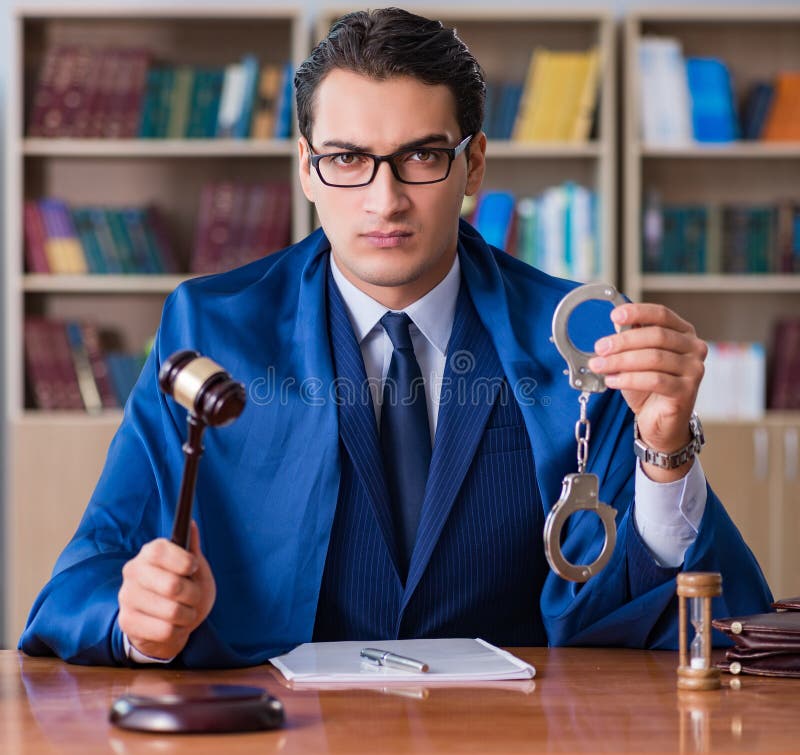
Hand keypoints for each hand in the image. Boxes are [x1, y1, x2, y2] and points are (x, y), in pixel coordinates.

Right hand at [118, 521, 215, 660]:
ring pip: (172, 611)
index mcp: (149, 552)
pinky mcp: (126, 622)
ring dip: (187, 615)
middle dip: (193, 595)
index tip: (194, 568)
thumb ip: (192, 549)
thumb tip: (192, 524)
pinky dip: (177, 631)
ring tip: (184, 613)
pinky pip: (165, 630)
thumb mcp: (194, 570)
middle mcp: (133, 571)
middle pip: (172, 585)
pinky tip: (172, 626)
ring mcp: (127, 597)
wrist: (169, 626)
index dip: (184, 562)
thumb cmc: (184, 592)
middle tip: (194, 597)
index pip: (161, 551)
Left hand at [588, 303, 707, 481]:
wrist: (659, 421)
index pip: (662, 314)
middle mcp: (694, 348)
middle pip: (656, 336)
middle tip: (600, 347)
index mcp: (683, 333)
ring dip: (621, 361)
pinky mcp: (687, 391)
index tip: (615, 315)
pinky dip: (629, 379)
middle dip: (623, 341)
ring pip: (654, 358)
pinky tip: (612, 381)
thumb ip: (629, 340)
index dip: (638, 312)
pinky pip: (654, 380)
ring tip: (600, 366)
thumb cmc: (648, 386)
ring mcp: (694, 370)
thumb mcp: (634, 358)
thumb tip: (617, 323)